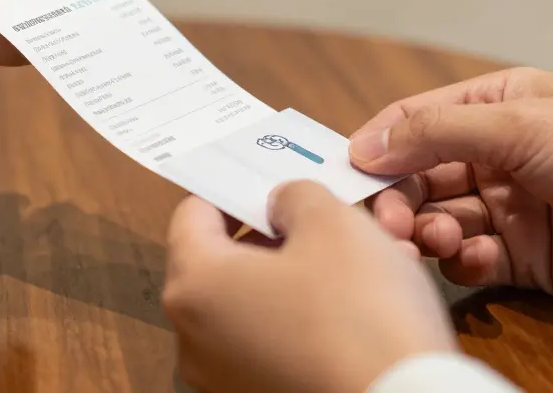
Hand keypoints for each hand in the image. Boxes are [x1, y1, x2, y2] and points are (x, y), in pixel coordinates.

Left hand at [162, 182, 455, 392]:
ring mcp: (221, 379)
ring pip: (253, 304)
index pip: (192, 214)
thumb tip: (279, 206)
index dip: (234, 189)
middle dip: (274, 235)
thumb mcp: (334, 223)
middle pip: (221, 263)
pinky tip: (355, 312)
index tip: (272, 179)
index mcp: (193, 285)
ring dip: (296, 277)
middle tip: (323, 220)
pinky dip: (303, 321)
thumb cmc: (360, 311)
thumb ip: (295, 196)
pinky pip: (272, 344)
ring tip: (355, 265)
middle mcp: (192, 339)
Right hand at [351, 68, 552, 307]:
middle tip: (390, 225)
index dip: (376, 149)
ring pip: (438, 221)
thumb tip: (363, 146)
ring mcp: (508, 207)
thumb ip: (436, 134)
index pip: (412, 124)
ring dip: (428, 233)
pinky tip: (476, 261)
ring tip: (438, 241)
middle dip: (398, 201)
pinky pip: (470, 261)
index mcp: (493, 107)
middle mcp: (494, 155)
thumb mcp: (522, 126)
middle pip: (416, 178)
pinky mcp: (524, 258)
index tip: (346, 178)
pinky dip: (462, 263)